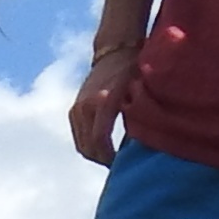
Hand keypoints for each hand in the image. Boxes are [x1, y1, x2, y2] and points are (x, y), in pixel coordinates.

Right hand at [66, 43, 141, 166]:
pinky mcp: (73, 110)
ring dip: (97, 156)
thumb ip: (140, 115)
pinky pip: (79, 138)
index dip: (110, 158)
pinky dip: (89, 147)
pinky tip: (106, 149)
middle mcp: (86, 105)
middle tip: (122, 167)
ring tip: (115, 160)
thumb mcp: (140, 91)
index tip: (122, 165)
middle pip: (89, 147)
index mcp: (104, 101)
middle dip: (104, 160)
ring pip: (82, 145)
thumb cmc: (135, 71)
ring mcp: (77, 108)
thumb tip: (145, 144)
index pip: (100, 139)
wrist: (114, 51)